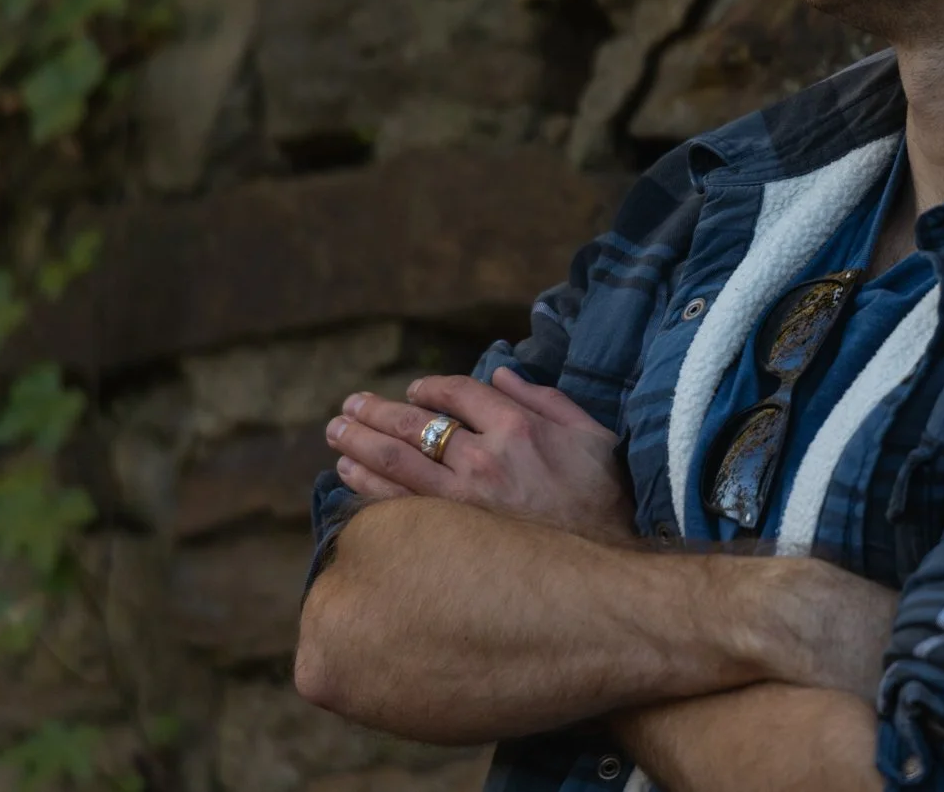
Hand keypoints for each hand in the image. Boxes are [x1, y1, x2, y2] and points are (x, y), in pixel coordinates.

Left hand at [325, 367, 636, 545]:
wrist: (606, 569)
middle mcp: (484, 457)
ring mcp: (463, 500)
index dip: (430, 387)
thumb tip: (501, 374)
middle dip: (377, 411)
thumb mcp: (591, 434)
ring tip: (337, 431)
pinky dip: (367, 484)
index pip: (458, 392)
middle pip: (416, 423)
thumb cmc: (604, 498)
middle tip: (350, 404)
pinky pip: (396, 504)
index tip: (413, 390)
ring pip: (395, 461)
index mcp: (519, 427)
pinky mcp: (450, 536)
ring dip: (359, 442)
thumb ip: (544, 398)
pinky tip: (349, 472)